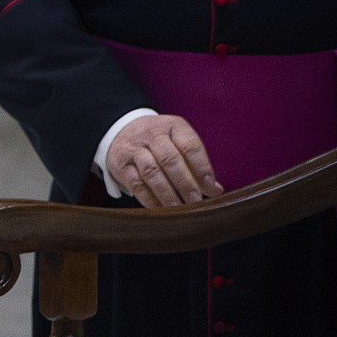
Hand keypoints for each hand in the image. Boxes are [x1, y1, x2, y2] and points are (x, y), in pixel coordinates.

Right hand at [107, 114, 221, 206]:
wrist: (121, 130)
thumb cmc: (160, 141)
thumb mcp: (179, 142)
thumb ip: (197, 165)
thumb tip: (215, 190)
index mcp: (173, 126)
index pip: (190, 146)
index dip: (202, 167)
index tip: (211, 187)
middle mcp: (152, 135)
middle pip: (170, 159)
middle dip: (185, 183)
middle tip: (196, 201)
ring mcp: (134, 149)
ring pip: (152, 172)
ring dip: (167, 193)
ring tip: (179, 209)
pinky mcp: (121, 165)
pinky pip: (136, 184)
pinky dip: (149, 199)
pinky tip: (160, 210)